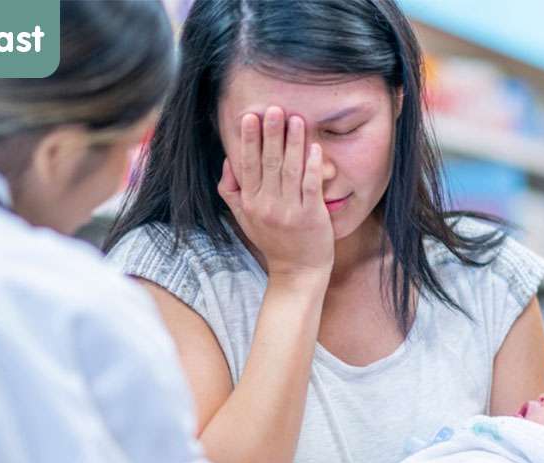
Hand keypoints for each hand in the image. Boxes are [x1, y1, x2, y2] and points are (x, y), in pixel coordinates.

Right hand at [217, 106, 334, 281]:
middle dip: (271, 134)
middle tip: (274, 109)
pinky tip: (315, 147)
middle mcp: (267, 205)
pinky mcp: (311, 216)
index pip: (248, 164)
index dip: (248, 140)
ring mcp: (289, 211)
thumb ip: (232, 190)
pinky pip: (311, 186)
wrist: (297, 272)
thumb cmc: (273, 241)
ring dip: (293, 143)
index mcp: (250, 202)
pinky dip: (312, 166)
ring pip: (290, 170)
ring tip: (296, 119)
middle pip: (269, 163)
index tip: (250, 116)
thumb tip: (228, 160)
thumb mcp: (244, 217)